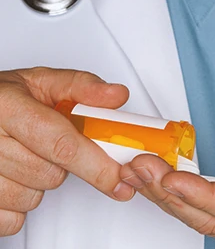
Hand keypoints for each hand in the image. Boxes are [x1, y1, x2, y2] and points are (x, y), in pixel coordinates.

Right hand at [0, 67, 133, 236]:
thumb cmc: (8, 97)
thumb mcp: (44, 82)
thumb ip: (83, 87)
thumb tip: (117, 95)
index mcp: (7, 107)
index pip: (62, 145)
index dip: (96, 165)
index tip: (117, 177)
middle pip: (51, 175)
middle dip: (62, 163)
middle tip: (49, 141)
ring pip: (32, 198)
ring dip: (40, 180)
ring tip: (27, 152)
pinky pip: (11, 218)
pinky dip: (20, 200)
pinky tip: (14, 173)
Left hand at [118, 146, 214, 247]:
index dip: (204, 197)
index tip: (172, 179)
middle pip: (212, 218)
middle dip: (170, 195)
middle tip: (140, 167)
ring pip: (206, 214)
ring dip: (169, 194)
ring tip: (142, 171)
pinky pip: (211, 204)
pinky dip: (185, 191)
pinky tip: (168, 180)